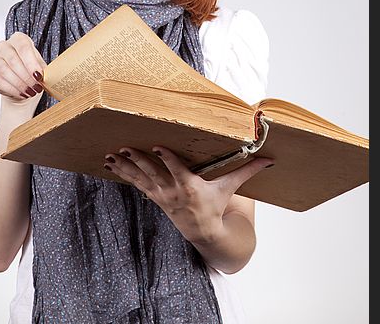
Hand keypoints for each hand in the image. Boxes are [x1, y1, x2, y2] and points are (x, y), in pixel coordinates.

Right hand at [0, 32, 46, 104]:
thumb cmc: (32, 72)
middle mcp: (4, 46)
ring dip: (19, 83)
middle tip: (36, 87)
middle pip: (13, 59)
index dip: (31, 62)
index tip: (39, 76)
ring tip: (30, 92)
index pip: (23, 46)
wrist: (21, 85)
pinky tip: (21, 93)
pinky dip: (11, 89)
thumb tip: (49, 74)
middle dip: (26, 76)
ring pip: (4, 70)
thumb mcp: (40, 67)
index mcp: (19, 39)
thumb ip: (43, 68)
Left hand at [103, 146, 273, 243]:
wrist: (203, 232)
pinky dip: (124, 173)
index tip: (156, 147)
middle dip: (138, 161)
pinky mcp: (155, 197)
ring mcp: (161, 195)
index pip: (176, 170)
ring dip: (125, 167)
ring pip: (140, 178)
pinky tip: (111, 164)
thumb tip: (268, 159)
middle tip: (125, 149)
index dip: (166, 158)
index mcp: (191, 186)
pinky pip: (136, 183)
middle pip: (153, 173)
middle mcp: (173, 191)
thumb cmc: (216, 205)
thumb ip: (247, 171)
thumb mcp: (230, 189)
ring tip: (111, 156)